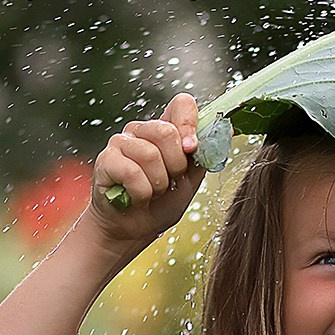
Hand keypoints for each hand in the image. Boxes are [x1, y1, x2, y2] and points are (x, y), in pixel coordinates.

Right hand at [87, 93, 203, 248]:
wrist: (135, 231)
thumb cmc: (161, 204)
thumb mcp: (190, 180)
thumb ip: (204, 155)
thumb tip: (228, 130)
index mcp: (165, 129)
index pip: (181, 104)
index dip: (190, 125)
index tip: (192, 149)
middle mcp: (142, 130)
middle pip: (166, 132)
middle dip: (175, 166)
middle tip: (169, 181)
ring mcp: (121, 142)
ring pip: (150, 155)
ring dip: (157, 185)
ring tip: (151, 192)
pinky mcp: (106, 160)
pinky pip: (131, 172)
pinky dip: (140, 193)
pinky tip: (135, 197)